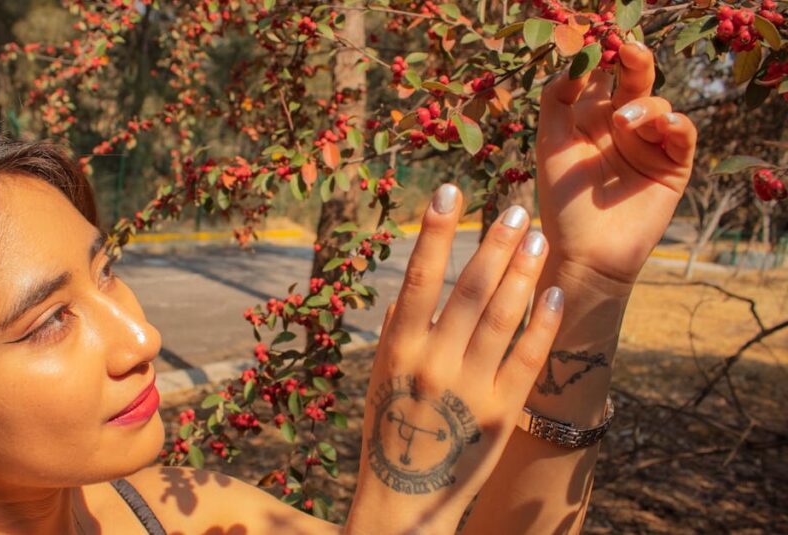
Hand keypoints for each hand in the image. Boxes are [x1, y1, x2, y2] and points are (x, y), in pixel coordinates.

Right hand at [345, 185, 563, 533]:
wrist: (404, 500)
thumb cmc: (388, 432)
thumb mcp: (379, 380)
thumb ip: (395, 333)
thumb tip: (409, 290)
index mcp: (397, 349)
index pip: (418, 276)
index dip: (434, 230)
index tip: (449, 190)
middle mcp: (433, 362)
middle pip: (469, 288)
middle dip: (493, 243)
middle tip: (515, 207)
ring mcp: (470, 387)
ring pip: (502, 316)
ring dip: (522, 272)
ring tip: (538, 236)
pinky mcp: (502, 411)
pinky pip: (527, 358)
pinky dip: (542, 323)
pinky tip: (554, 291)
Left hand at [536, 41, 697, 288]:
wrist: (585, 252)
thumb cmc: (561, 201)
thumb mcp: (551, 144)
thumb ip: (557, 100)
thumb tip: (576, 62)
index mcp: (590, 117)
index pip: (603, 77)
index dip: (604, 60)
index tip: (600, 47)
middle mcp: (621, 126)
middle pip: (636, 81)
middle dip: (636, 61)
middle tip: (630, 49)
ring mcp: (648, 143)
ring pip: (658, 104)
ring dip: (645, 107)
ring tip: (624, 122)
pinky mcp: (672, 164)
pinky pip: (683, 132)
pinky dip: (676, 124)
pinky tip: (663, 126)